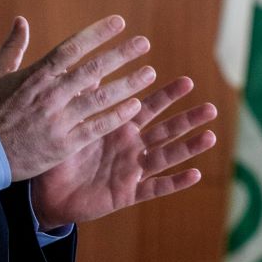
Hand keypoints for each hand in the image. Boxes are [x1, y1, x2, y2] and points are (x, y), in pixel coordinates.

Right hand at [0, 15, 156, 181]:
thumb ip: (13, 47)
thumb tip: (21, 20)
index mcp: (36, 75)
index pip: (72, 48)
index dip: (97, 34)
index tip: (119, 23)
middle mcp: (50, 95)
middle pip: (92, 70)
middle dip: (121, 54)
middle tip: (144, 43)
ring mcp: (58, 120)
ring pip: (100, 98)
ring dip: (128, 84)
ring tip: (150, 73)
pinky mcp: (64, 144)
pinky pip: (96, 127)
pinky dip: (117, 116)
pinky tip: (136, 106)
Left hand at [31, 76, 216, 229]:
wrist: (49, 193)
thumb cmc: (61, 156)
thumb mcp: (73, 125)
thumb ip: (85, 100)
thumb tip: (91, 67)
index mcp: (120, 128)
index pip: (149, 107)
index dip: (168, 96)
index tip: (188, 81)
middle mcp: (132, 147)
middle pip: (165, 130)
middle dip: (188, 119)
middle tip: (211, 108)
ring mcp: (133, 170)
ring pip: (166, 156)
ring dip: (189, 147)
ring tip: (211, 136)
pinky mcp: (129, 193)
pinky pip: (155, 187)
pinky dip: (175, 182)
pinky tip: (195, 174)